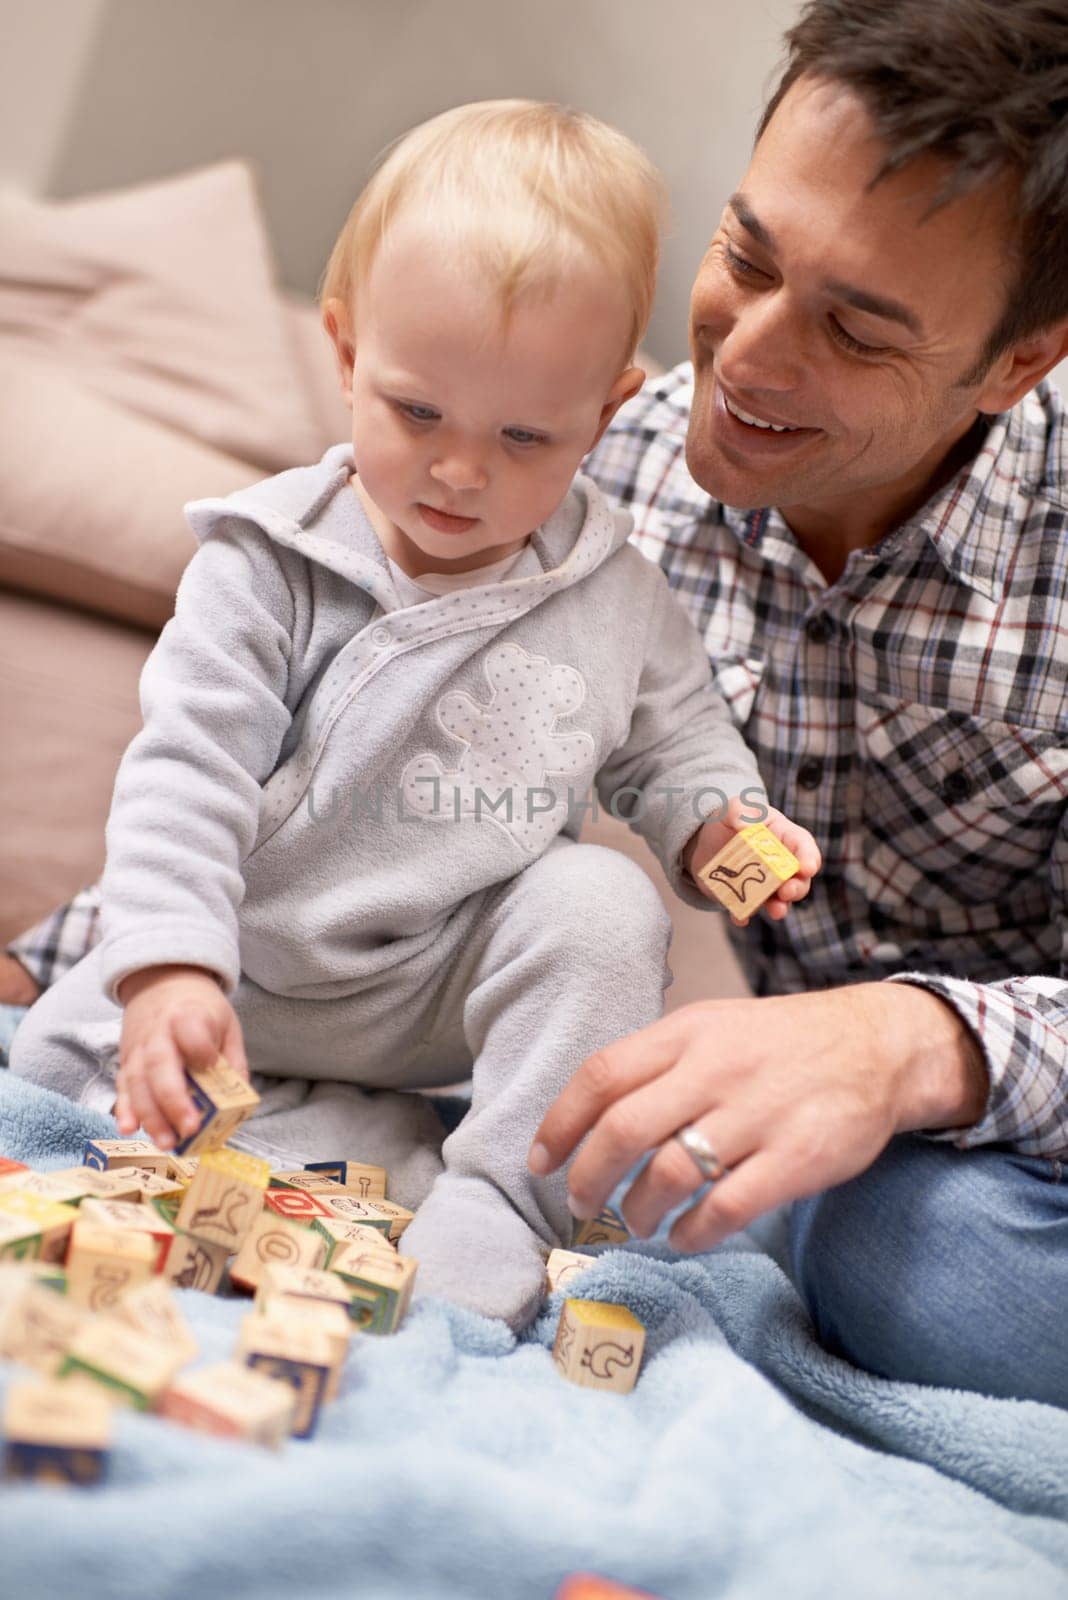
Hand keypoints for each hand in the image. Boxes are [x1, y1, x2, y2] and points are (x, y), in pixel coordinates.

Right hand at [114, 964, 248, 1149]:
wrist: (162, 982)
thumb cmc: (200, 1009)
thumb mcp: (226, 1023)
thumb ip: (232, 1061)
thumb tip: (239, 1102)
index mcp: (189, 1015)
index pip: (190, 1030)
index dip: (199, 1048)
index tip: (209, 1062)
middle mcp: (158, 1032)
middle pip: (160, 1065)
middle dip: (173, 1100)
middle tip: (189, 1129)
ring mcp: (138, 1047)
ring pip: (137, 1082)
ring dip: (150, 1115)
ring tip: (166, 1142)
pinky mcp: (126, 1060)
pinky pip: (122, 1086)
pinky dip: (124, 1108)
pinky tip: (129, 1128)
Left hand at [527, 983, 985, 1252]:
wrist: (879, 1047)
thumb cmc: (780, 1044)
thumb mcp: (714, 1028)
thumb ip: (657, 1064)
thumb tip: (589, 1118)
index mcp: (688, 1033)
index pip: (602, 1075)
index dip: (560, 1124)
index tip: (540, 1161)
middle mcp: (717, 1069)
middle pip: (624, 1129)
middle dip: (589, 1177)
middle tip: (582, 1203)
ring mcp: (758, 1115)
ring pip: (670, 1174)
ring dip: (639, 1210)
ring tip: (638, 1221)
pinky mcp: (797, 1159)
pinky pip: (726, 1209)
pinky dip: (692, 1232)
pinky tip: (684, 1235)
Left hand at [682, 798, 821, 925]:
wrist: (704, 840)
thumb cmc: (729, 819)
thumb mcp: (734, 808)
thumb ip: (741, 812)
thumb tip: (746, 829)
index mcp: (785, 838)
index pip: (804, 848)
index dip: (809, 859)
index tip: (807, 868)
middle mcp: (780, 866)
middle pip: (798, 880)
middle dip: (797, 888)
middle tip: (787, 891)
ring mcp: (764, 885)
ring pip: (779, 901)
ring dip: (780, 907)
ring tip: (776, 911)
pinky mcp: (744, 898)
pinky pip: (747, 910)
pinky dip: (744, 915)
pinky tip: (740, 918)